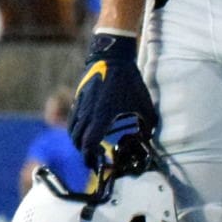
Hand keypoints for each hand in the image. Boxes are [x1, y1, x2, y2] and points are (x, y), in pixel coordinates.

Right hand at [67, 32, 157, 169]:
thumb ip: (147, 124)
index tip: (95, 165)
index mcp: (101, 117)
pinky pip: (73, 120)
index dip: (89, 158)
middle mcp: (87, 113)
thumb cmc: (129, 81)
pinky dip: (76, 130)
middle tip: (93, 159)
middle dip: (84, 153)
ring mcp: (80, 106)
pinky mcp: (79, 99)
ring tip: (89, 147)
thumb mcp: (143, 104)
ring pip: (72, 131)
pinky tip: (87, 130)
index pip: (88, 144)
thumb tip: (148, 138)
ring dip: (78, 142)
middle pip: (77, 141)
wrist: (112, 57)